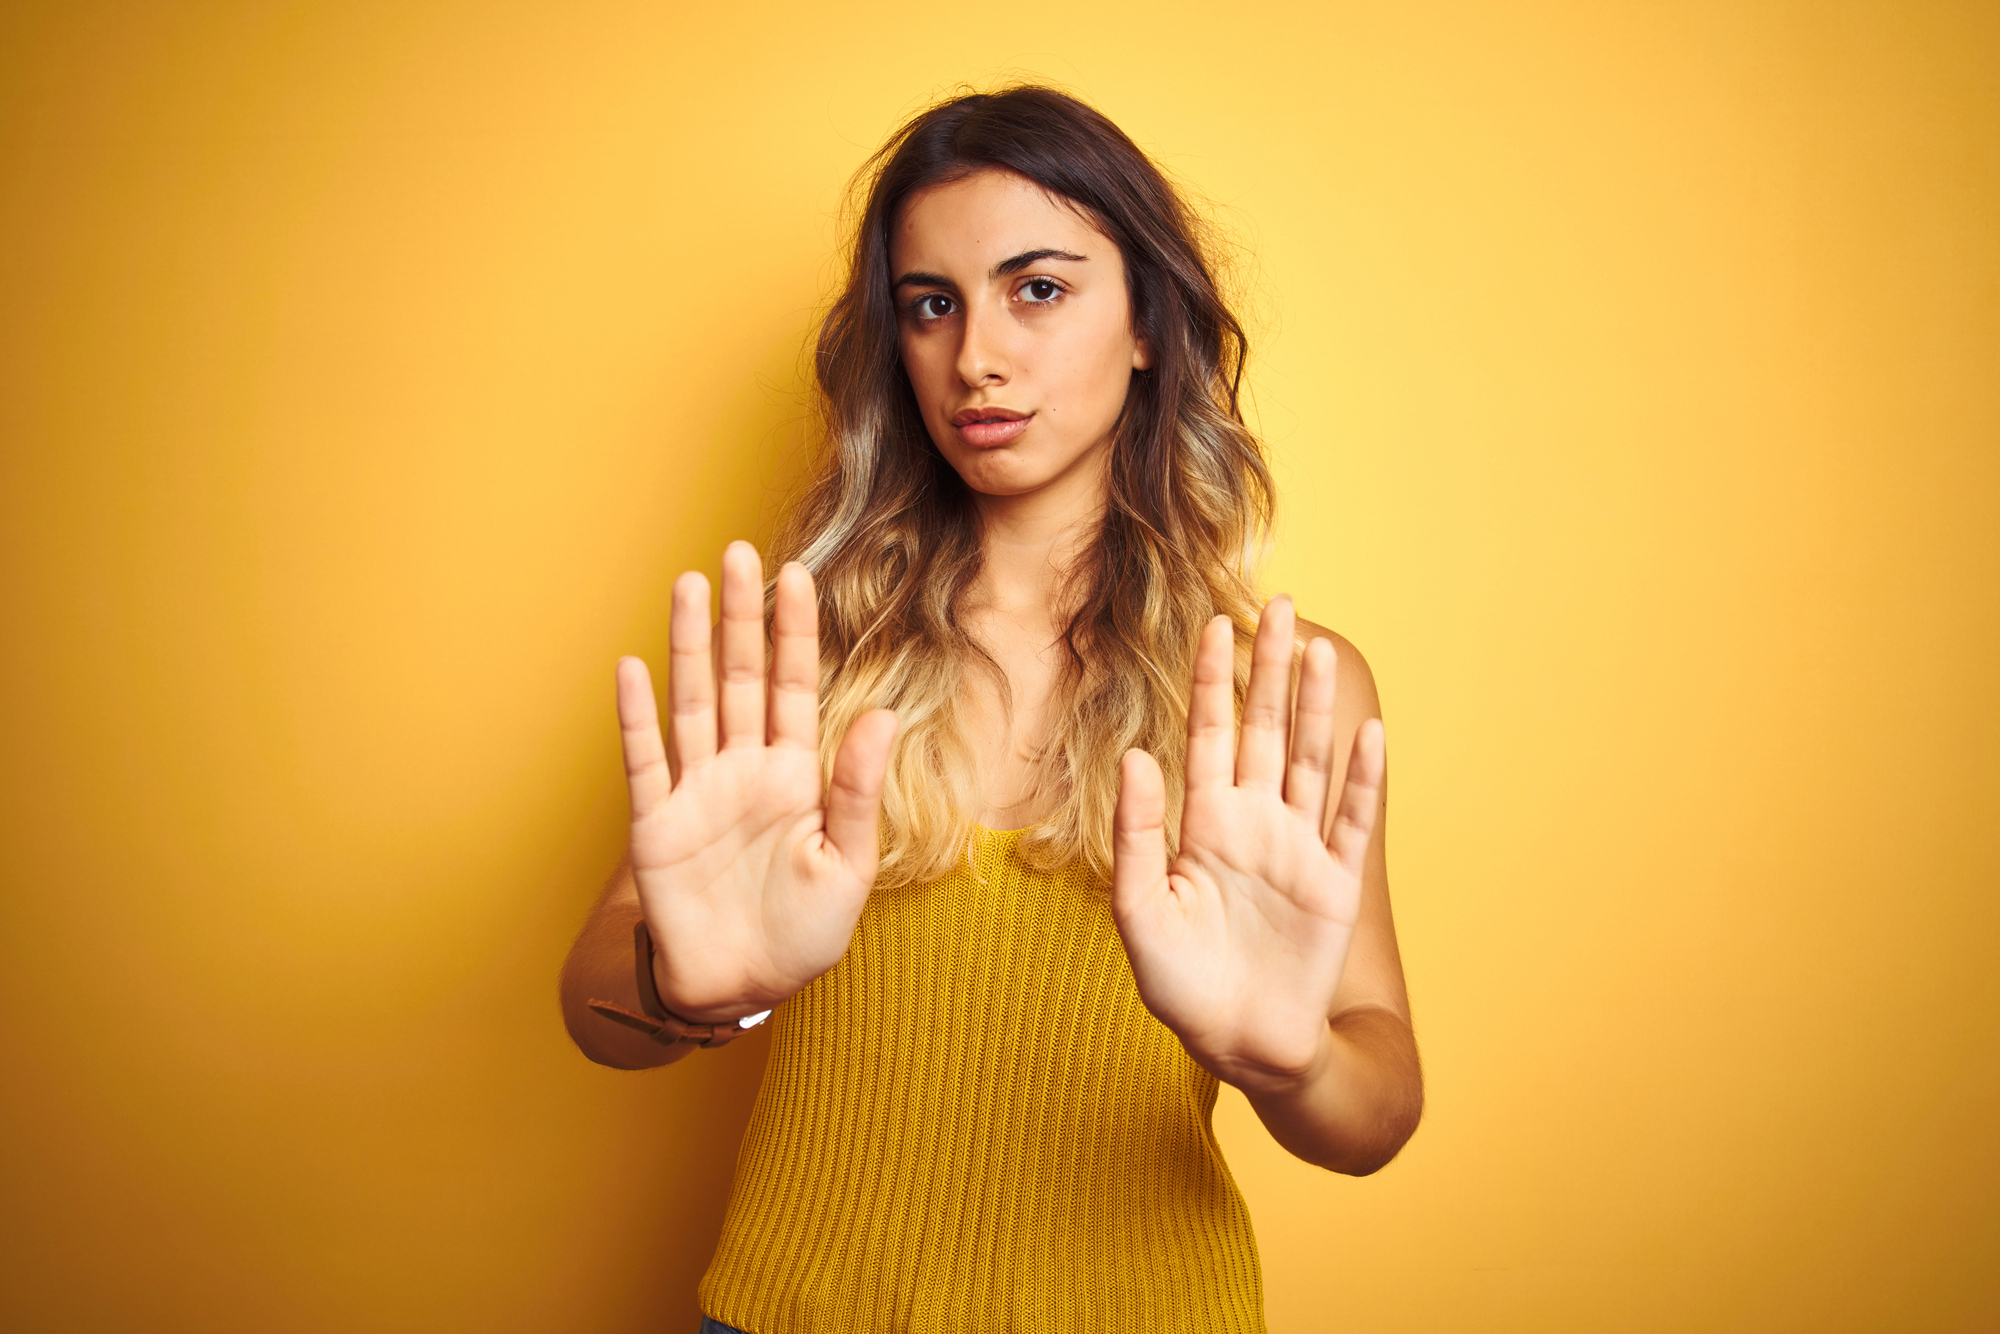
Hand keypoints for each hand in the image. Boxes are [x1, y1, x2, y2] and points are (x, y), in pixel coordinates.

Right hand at [616, 541, 897, 1022]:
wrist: (745, 989)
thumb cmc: (803, 933)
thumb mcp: (846, 864)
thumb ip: (856, 790)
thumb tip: (882, 715)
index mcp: (795, 775)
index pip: (794, 687)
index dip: (794, 633)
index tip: (800, 574)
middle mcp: (744, 770)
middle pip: (740, 679)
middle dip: (740, 618)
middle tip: (737, 553)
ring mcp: (697, 792)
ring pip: (693, 703)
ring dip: (690, 646)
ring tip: (689, 586)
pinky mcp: (656, 825)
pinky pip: (645, 761)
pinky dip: (636, 716)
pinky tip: (631, 666)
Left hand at [1111, 598, 1386, 1095]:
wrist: (1242, 1045)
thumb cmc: (1181, 986)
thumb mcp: (1141, 912)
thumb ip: (1138, 833)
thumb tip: (1136, 753)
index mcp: (1202, 825)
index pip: (1209, 735)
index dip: (1213, 680)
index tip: (1214, 622)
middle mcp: (1253, 823)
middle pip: (1266, 730)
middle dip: (1272, 668)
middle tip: (1283, 604)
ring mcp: (1298, 849)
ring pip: (1310, 760)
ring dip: (1317, 707)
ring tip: (1321, 650)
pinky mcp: (1337, 883)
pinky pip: (1352, 820)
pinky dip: (1361, 777)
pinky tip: (1367, 732)